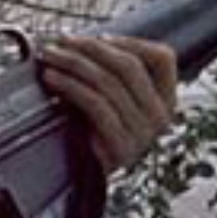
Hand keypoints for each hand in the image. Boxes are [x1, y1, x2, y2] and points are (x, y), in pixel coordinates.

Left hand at [39, 35, 179, 174]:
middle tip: (61, 41)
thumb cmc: (94, 133)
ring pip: (108, 82)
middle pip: (129, 66)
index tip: (99, 37)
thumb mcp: (112, 100)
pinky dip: (70, 86)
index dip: (130, 42)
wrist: (84, 181)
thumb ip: (111, 73)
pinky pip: (95, 105)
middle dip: (91, 48)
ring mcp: (142, 133)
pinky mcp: (120, 146)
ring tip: (50, 58)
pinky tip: (52, 79)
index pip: (163, 58)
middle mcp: (160, 117)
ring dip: (73, 64)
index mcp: (166, 100)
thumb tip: (81, 40)